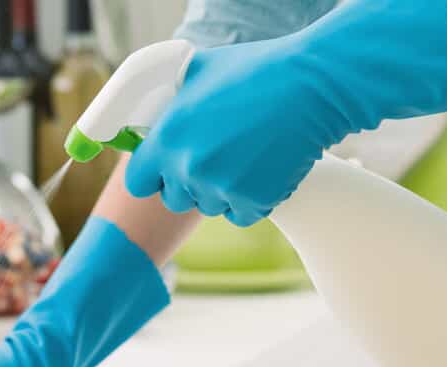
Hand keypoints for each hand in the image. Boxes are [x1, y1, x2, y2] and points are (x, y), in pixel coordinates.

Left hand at [125, 37, 323, 226]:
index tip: (164, 169)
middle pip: (173, 199)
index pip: (138, 182)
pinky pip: (241, 215)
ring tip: (244, 157)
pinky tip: (262, 169)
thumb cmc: (255, 71)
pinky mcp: (255, 202)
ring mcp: (222, 188)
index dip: (151, 175)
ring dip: (221, 190)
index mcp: (167, 138)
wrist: (309, 87)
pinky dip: (250, 200)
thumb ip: (172, 100)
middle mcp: (189, 168)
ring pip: (210, 206)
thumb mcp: (198, 71)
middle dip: (188, 184)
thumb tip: (159, 110)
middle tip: (213, 158)